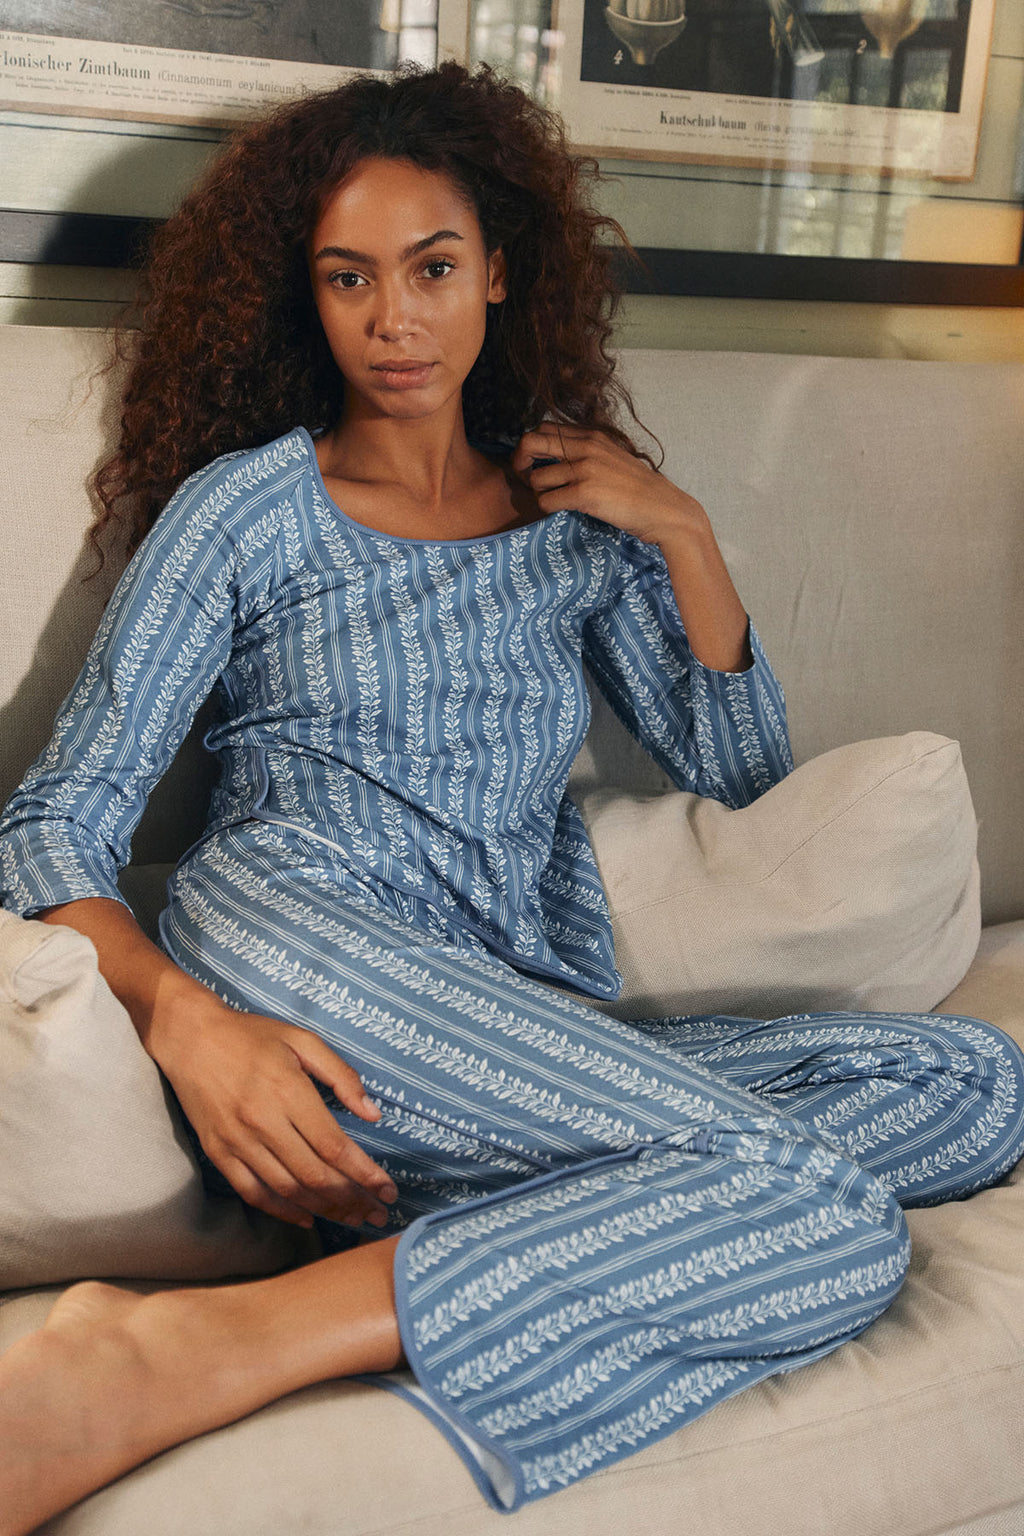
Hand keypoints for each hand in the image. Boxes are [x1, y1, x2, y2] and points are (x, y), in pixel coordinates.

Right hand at [153, 1000, 398, 1229]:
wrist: (190, 1037)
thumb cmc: (251, 1036)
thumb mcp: (302, 1040)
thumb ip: (341, 1076)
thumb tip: (372, 1115)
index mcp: (288, 1091)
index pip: (334, 1146)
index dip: (365, 1174)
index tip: (389, 1190)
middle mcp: (262, 1122)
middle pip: (315, 1176)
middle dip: (353, 1199)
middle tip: (378, 1213)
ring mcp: (237, 1141)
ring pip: (287, 1190)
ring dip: (324, 1210)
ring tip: (353, 1218)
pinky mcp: (218, 1153)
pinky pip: (253, 1193)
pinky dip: (282, 1211)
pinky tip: (307, 1218)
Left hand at [515, 423, 751, 670]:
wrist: (664, 509)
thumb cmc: (640, 490)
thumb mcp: (614, 459)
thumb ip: (589, 453)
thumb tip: (560, 457)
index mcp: (593, 437)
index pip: (545, 428)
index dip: (532, 445)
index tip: (533, 462)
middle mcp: (587, 447)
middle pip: (531, 441)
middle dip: (520, 461)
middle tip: (523, 477)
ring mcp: (586, 470)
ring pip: (536, 478)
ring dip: (538, 492)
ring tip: (552, 500)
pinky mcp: (585, 494)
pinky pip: (546, 500)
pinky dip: (547, 508)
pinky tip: (561, 511)